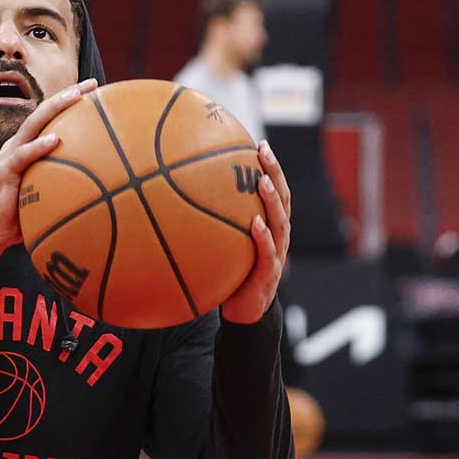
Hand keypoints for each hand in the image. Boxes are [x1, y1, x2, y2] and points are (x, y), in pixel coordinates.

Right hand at [0, 78, 98, 251]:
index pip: (50, 118)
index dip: (70, 101)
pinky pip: (23, 156)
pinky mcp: (4, 172)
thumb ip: (64, 188)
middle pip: (44, 112)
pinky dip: (38, 147)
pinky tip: (56, 140)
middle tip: (92, 84)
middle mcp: (17, 145)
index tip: (96, 91)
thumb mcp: (45, 197)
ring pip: (33, 124)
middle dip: (68, 94)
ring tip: (76, 97)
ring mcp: (9, 156)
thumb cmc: (18, 218)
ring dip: (55, 108)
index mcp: (25, 148)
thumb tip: (99, 194)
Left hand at [221, 140, 290, 324]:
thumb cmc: (231, 275)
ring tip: (261, 180)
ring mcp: (277, 255)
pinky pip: (268, 253)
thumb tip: (175, 200)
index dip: (272, 169)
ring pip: (280, 222)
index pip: (275, 192)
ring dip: (271, 201)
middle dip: (275, 173)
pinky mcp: (269, 275)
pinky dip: (263, 238)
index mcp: (269, 227)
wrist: (244, 314)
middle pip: (283, 199)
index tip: (259, 144)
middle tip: (263, 151)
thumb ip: (211, 225)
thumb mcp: (222, 246)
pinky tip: (255, 224)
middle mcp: (278, 236)